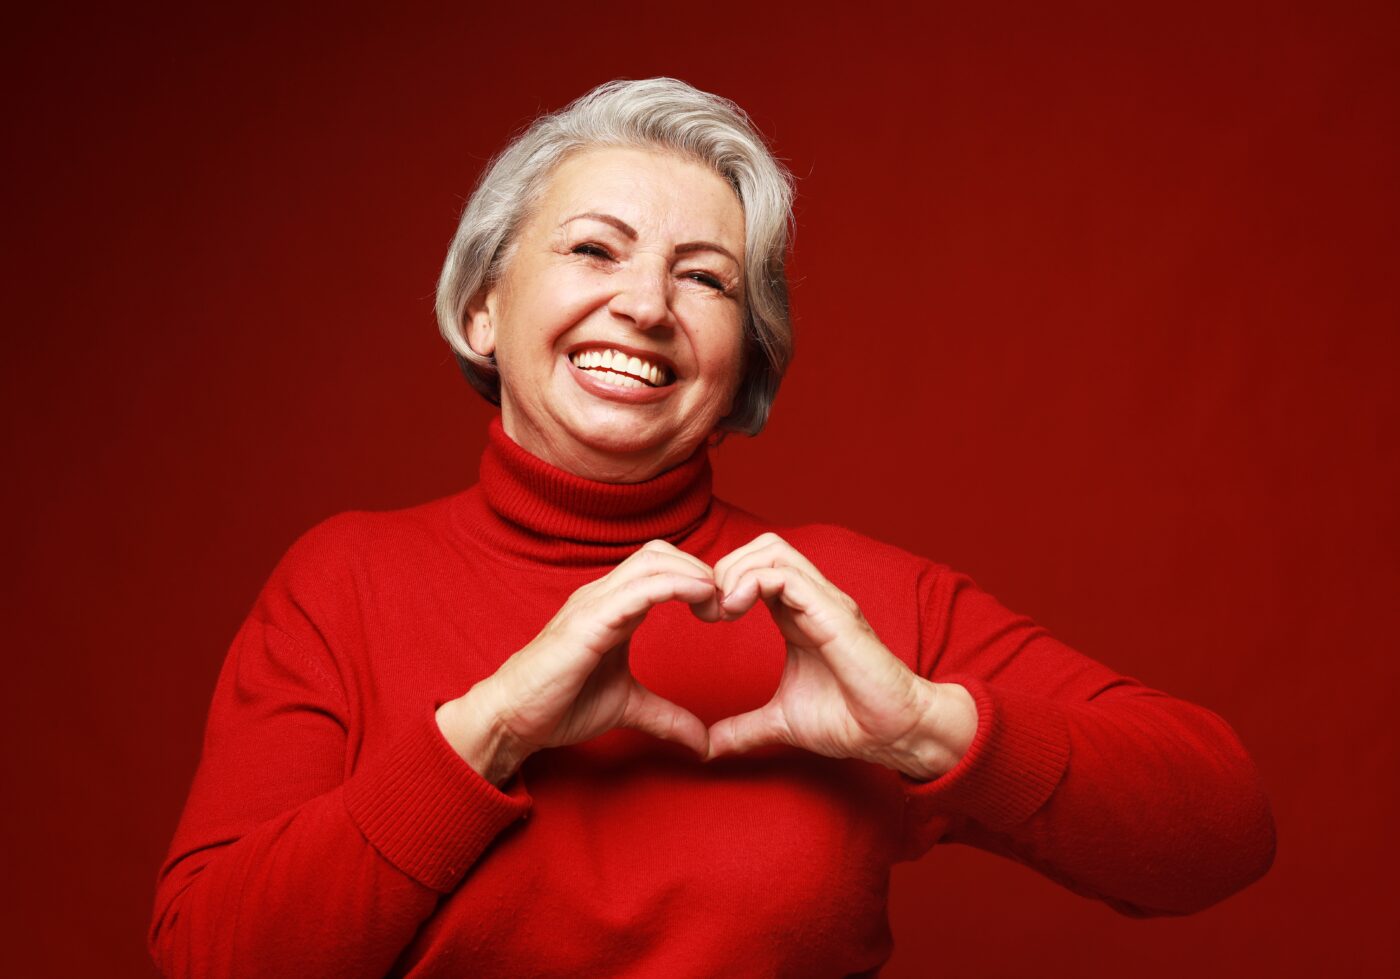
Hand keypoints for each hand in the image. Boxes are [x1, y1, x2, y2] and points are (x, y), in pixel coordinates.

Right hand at [437, 540, 721, 783]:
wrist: (512, 719)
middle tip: (726, 606)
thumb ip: (665, 717)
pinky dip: (677, 586)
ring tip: (718, 605)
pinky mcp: (589, 621)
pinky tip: (700, 602)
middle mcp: (603, 595)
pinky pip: (640, 589)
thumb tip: (702, 743)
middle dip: (701, 570)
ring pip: (654, 561)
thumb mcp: (627, 708)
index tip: (723, 611)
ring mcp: (594, 603)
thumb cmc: (558, 704)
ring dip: (695, 575)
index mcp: (614, 607)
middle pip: (662, 553)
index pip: (662, 567)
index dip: (697, 579)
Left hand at [706, 533, 976, 779]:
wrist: (893, 734)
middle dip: (725, 567)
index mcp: (796, 615)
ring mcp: (824, 602)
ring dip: (736, 571)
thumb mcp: (780, 722)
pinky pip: (788, 575)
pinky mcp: (834, 614)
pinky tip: (735, 611)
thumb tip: (709, 748)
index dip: (722, 582)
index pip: (756, 568)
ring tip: (722, 609)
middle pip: (762, 547)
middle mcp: (811, 600)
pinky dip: (752, 582)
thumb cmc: (848, 721)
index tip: (704, 618)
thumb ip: (743, 730)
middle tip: (708, 609)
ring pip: (773, 550)